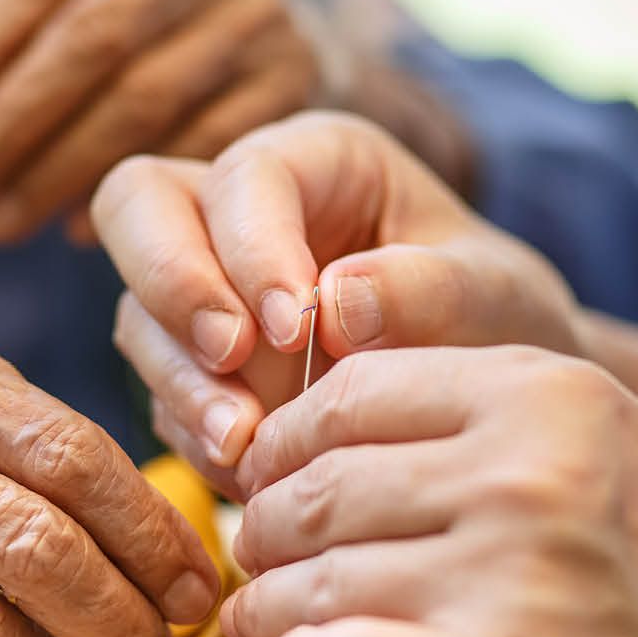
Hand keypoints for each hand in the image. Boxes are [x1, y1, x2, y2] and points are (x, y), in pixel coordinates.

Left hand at [0, 0, 319, 244]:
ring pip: (145, 99)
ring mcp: (253, 19)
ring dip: (57, 171)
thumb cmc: (129, 16)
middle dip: (10, 122)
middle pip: (95, 39)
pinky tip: (73, 229)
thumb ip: (1, 40)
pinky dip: (132, 191)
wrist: (257, 19)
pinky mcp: (291, 78)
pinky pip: (203, 145)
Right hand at [92, 112, 584, 489]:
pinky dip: (196, 436)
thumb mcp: (491, 297)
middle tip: (230, 358)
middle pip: (138, 206)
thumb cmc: (499, 322)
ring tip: (244, 444)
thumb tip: (336, 302)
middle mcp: (240, 212)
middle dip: (172, 283)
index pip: (245, 176)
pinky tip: (251, 474)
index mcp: (318, 163)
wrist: (494, 405)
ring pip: (140, 313)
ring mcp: (205, 290)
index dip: (252, 246)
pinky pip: (161, 397)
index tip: (294, 329)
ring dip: (182, 381)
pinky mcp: (194, 369)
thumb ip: (426, 289)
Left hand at [222, 345, 637, 636]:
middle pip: (317, 487)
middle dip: (268, 534)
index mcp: (542, 391)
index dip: (289, 448)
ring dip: (269, 612)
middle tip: (261, 566)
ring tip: (265, 627)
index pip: (349, 395)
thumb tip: (328, 451)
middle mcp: (521, 466)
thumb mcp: (604, 446)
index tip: (276, 486)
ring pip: (310, 579)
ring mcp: (507, 569)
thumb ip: (485, 429)